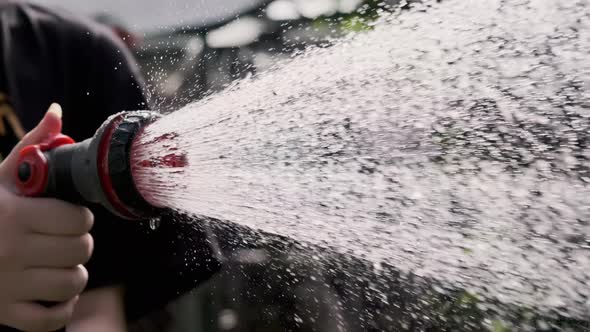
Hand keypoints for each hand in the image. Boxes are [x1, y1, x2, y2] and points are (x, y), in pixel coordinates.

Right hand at [0, 104, 93, 331]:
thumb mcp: (0, 178)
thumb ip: (32, 147)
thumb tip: (57, 113)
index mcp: (14, 215)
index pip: (79, 221)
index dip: (80, 218)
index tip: (68, 216)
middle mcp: (11, 252)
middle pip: (82, 250)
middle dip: (78, 243)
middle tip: (63, 239)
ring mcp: (7, 285)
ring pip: (73, 283)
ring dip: (73, 274)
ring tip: (57, 262)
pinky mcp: (3, 313)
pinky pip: (51, 319)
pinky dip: (58, 308)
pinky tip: (49, 292)